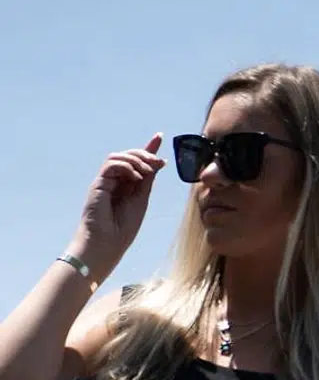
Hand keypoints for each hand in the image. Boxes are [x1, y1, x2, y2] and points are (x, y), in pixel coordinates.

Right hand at [68, 133, 165, 283]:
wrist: (106, 243)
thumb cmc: (123, 227)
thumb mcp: (141, 200)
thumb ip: (147, 181)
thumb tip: (159, 161)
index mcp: (127, 185)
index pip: (137, 162)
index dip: (148, 148)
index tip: (160, 136)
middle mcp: (116, 181)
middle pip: (129, 156)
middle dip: (145, 153)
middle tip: (158, 161)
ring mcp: (105, 181)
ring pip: (118, 156)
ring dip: (136, 159)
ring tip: (147, 170)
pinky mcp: (98, 183)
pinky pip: (111, 165)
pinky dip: (126, 166)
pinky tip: (136, 176)